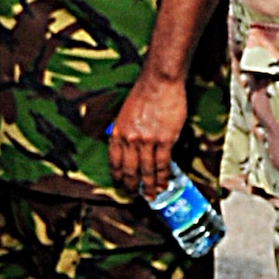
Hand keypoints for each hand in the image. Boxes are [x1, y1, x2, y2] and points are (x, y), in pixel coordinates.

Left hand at [109, 72, 186, 199]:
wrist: (159, 82)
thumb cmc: (144, 94)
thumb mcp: (125, 115)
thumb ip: (125, 133)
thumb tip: (129, 150)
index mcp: (117, 133)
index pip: (114, 163)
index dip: (118, 177)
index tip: (121, 185)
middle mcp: (129, 140)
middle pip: (129, 171)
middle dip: (132, 186)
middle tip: (135, 195)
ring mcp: (146, 141)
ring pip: (147, 171)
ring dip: (149, 186)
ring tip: (151, 196)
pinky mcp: (164, 140)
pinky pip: (162, 164)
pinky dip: (162, 177)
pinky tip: (163, 184)